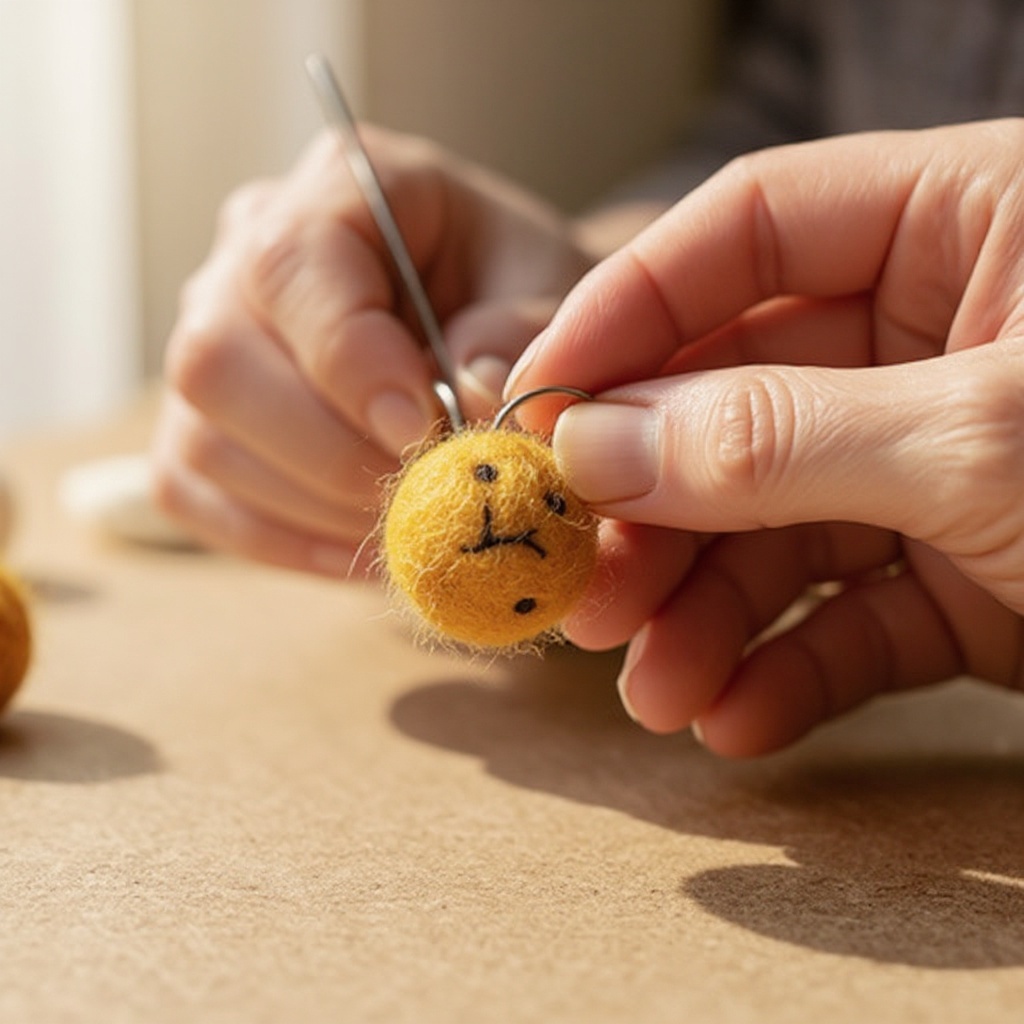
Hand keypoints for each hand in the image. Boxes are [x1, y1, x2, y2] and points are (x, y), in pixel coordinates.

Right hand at [153, 125, 592, 574]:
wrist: (494, 322)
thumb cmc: (520, 297)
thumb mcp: (552, 291)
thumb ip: (521, 336)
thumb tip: (470, 395)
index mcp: (340, 187)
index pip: (292, 264)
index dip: (350, 362)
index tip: (424, 429)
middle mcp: (247, 251)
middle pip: (216, 360)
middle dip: (330, 453)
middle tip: (423, 495)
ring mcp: (211, 338)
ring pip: (202, 438)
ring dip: (315, 507)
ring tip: (409, 524)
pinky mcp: (199, 421)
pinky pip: (195, 494)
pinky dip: (285, 541)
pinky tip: (364, 545)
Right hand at [509, 120, 1023, 755]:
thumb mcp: (982, 436)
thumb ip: (775, 437)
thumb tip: (594, 445)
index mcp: (954, 227)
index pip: (738, 236)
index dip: (623, 312)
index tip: (534, 404)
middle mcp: (927, 341)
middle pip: (730, 402)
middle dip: (648, 506)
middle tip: (579, 587)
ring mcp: (932, 465)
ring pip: (772, 529)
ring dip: (700, 615)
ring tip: (648, 689)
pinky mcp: (956, 579)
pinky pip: (844, 618)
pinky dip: (786, 674)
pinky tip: (733, 721)